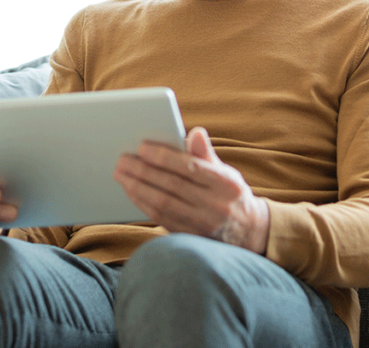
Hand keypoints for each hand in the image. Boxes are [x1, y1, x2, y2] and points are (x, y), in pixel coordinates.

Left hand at [114, 126, 270, 252]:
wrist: (248, 233)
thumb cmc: (230, 194)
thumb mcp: (227, 172)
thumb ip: (207, 153)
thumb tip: (195, 132)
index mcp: (226, 184)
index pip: (191, 167)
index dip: (165, 157)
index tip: (142, 147)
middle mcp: (215, 205)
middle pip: (172, 186)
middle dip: (143, 171)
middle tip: (123, 159)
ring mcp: (201, 224)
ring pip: (163, 203)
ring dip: (137, 187)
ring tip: (121, 174)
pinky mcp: (189, 236)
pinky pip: (161, 218)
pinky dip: (142, 203)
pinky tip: (131, 191)